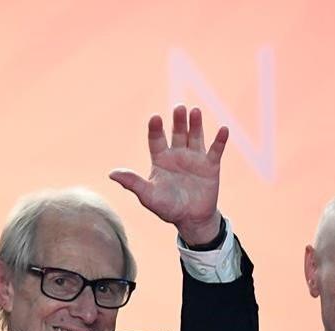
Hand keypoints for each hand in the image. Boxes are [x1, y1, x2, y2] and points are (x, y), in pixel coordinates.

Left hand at [110, 106, 228, 246]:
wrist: (191, 219)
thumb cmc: (167, 207)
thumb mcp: (148, 196)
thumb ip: (132, 183)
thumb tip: (111, 173)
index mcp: (160, 159)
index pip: (156, 139)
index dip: (156, 129)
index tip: (155, 118)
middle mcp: (177, 154)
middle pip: (177, 133)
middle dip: (178, 121)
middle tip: (179, 108)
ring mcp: (195, 158)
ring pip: (195, 136)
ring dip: (196, 124)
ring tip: (195, 111)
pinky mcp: (211, 166)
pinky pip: (216, 150)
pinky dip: (220, 140)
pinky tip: (223, 129)